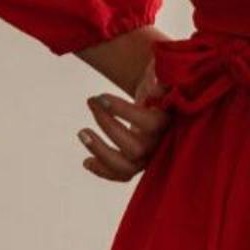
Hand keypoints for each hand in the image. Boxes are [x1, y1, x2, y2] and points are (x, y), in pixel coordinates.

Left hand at [77, 56, 173, 181]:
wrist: (157, 98)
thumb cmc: (156, 84)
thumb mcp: (159, 74)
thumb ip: (158, 76)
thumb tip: (153, 86)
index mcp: (167, 122)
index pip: (148, 124)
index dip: (122, 112)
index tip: (101, 96)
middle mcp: (159, 144)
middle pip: (135, 148)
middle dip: (108, 124)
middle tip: (91, 101)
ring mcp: (148, 157)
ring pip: (126, 167)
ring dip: (101, 152)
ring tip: (81, 132)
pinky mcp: (138, 164)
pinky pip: (121, 176)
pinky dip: (103, 172)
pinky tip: (86, 161)